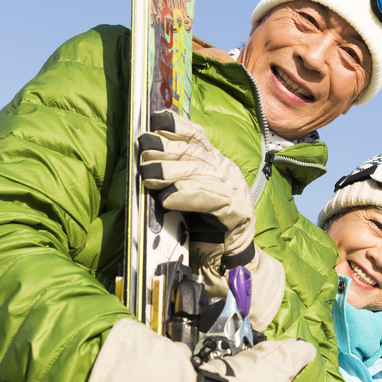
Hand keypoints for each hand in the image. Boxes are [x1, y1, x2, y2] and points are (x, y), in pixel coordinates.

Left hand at [138, 111, 255, 272]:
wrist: (230, 261)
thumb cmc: (203, 229)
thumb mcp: (185, 196)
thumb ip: (173, 178)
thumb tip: (144, 160)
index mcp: (216, 164)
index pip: (198, 137)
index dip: (177, 126)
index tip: (155, 120)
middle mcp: (227, 173)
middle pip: (196, 154)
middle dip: (167, 148)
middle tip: (143, 149)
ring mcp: (236, 192)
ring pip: (201, 174)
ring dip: (172, 173)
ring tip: (149, 175)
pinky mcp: (238, 214)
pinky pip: (211, 200)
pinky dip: (188, 197)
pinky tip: (168, 199)